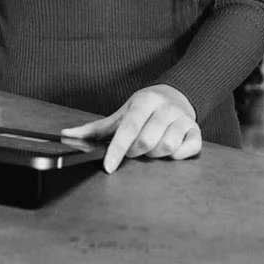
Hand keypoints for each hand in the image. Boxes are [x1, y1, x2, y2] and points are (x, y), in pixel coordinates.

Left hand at [61, 85, 201, 173]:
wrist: (176, 96)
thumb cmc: (144, 109)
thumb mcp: (121, 114)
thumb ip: (94, 128)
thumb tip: (66, 134)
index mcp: (145, 101)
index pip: (129, 128)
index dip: (117, 150)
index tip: (109, 167)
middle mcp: (166, 108)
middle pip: (147, 141)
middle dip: (135, 152)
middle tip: (133, 150)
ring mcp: (184, 119)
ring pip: (167, 147)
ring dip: (154, 155)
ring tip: (151, 148)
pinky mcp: (197, 132)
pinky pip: (187, 150)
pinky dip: (177, 156)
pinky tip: (170, 151)